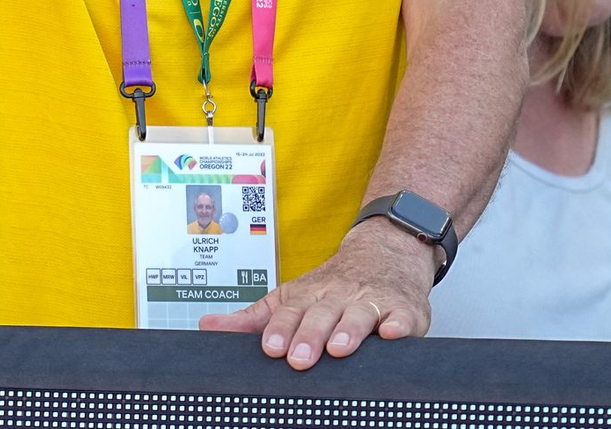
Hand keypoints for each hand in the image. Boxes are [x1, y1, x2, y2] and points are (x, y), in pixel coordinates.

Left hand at [199, 219, 433, 368]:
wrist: (384, 252)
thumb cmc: (331, 287)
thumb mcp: (290, 297)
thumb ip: (252, 318)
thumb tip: (206, 327)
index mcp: (308, 296)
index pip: (290, 312)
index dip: (280, 329)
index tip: (270, 348)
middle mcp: (338, 297)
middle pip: (322, 315)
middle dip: (309, 335)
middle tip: (298, 358)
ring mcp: (371, 302)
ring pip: (359, 315)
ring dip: (349, 331)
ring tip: (339, 349)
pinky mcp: (403, 311)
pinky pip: (402, 318)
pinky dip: (398, 326)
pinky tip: (391, 335)